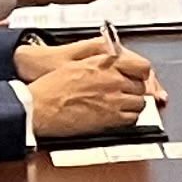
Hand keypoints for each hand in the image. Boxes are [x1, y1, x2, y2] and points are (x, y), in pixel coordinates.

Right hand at [17, 36, 157, 137]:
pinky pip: (132, 118)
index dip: (141, 74)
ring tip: (119, 107)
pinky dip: (128, 119)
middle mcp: (113, 79)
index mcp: (104, 63)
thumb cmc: (50, 88)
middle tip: (123, 95)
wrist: (39, 107)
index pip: (142, 66)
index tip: (137, 78)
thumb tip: (113, 65)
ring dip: (132, 105)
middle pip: (140, 86)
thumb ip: (100, 64)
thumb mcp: (76, 64)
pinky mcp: (111, 117)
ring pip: (139, 103)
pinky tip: (116, 117)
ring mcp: (114, 98)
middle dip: (134, 91)